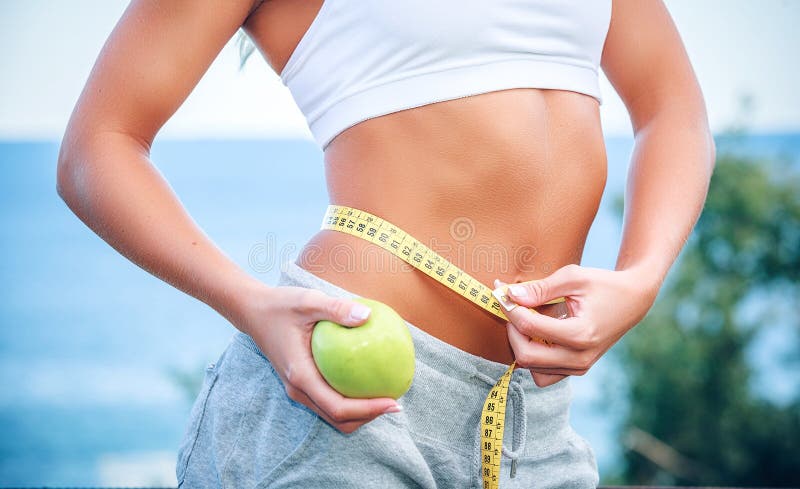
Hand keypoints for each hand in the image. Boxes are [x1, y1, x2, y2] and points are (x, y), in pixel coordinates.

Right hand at [237, 284, 401, 433]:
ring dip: (360, 412)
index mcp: (300, 376)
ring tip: (385, 396)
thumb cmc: (280, 305)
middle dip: (369, 417)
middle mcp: (298, 389)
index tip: (394, 402)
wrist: (253, 312)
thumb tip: (368, 315)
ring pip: (333, 414)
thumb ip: (336, 308)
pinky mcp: (301, 383)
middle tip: (396, 402)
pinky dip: (350, 400)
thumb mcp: (308, 301)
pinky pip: (329, 400)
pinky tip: (367, 380)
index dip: (368, 410)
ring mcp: (298, 389)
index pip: (338, 407)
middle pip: (338, 419)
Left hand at [494, 264, 657, 387]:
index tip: (501, 292)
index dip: (510, 308)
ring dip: (521, 344)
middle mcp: (580, 358)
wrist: (633, 300)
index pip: (529, 326)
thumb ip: (540, 288)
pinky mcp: (577, 370)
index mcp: (580, 334)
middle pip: (525, 355)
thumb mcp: (573, 277)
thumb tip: (509, 295)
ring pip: (531, 367)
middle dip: (511, 330)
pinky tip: (538, 334)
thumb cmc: (603, 284)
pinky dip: (533, 356)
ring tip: (527, 319)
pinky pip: (543, 373)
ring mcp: (579, 368)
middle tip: (511, 307)